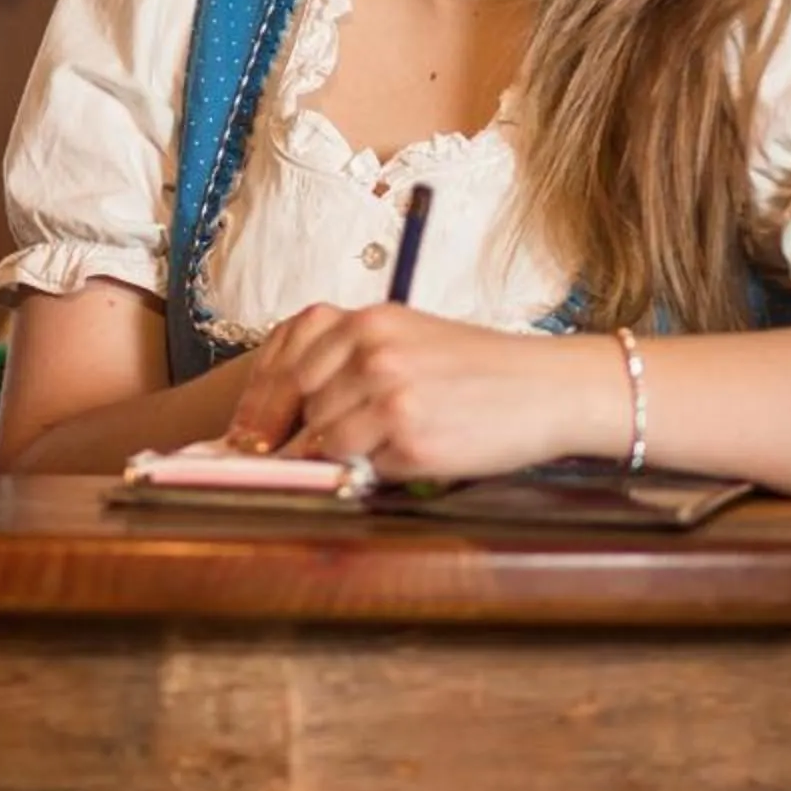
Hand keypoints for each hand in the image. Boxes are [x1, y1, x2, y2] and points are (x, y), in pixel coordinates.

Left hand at [221, 305, 616, 481]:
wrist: (547, 388)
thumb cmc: (477, 369)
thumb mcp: (409, 338)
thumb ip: (350, 360)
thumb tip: (289, 409)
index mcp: (368, 320)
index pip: (285, 359)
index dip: (258, 401)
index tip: (244, 432)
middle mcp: (373, 352)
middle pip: (295, 401)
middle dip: (279, 434)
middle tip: (263, 460)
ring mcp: (391, 396)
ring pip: (324, 439)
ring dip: (330, 455)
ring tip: (356, 455)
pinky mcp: (411, 440)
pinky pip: (363, 466)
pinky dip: (368, 470)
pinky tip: (393, 461)